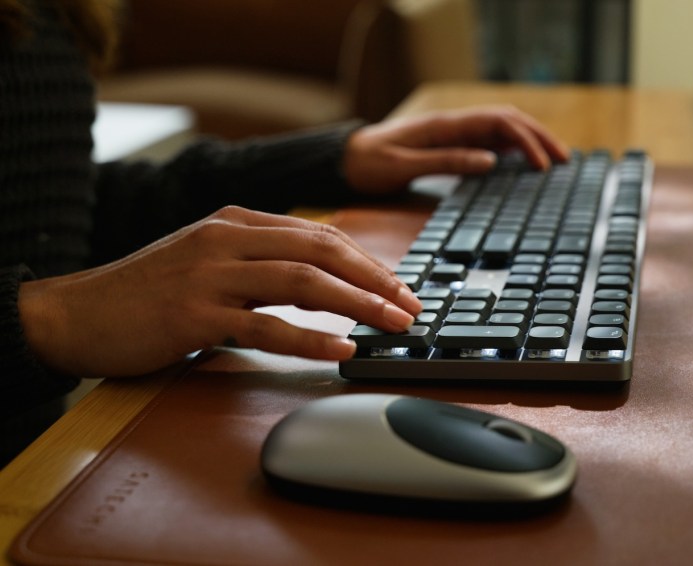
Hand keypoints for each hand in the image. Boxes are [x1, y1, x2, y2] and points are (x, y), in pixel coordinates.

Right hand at [18, 207, 421, 377]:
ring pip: (303, 282)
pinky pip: (265, 326)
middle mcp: (227, 240)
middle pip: (322, 251)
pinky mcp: (194, 316)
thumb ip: (261, 262)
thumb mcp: (209, 260)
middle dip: (377, 279)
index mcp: (236, 222)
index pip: (321, 234)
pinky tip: (341, 349)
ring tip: (392, 325)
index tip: (401, 286)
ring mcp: (210, 276)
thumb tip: (327, 281)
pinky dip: (310, 338)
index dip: (369, 261)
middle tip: (412, 307)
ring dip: (358, 305)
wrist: (76, 312)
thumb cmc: (149, 291)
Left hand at [343, 106, 570, 193]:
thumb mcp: (403, 166)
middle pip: (508, 120)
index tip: (542, 166)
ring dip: (530, 141)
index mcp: (446, 126)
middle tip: (563, 161)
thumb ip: (446, 161)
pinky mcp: (451, 144)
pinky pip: (489, 140)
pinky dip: (513, 148)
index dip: (526, 141)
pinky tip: (525, 163)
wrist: (345, 159)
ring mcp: (454, 132)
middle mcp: (454, 124)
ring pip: (502, 129)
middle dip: (538, 137)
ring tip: (553, 161)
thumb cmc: (370, 164)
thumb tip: (491, 161)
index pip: (498, 123)